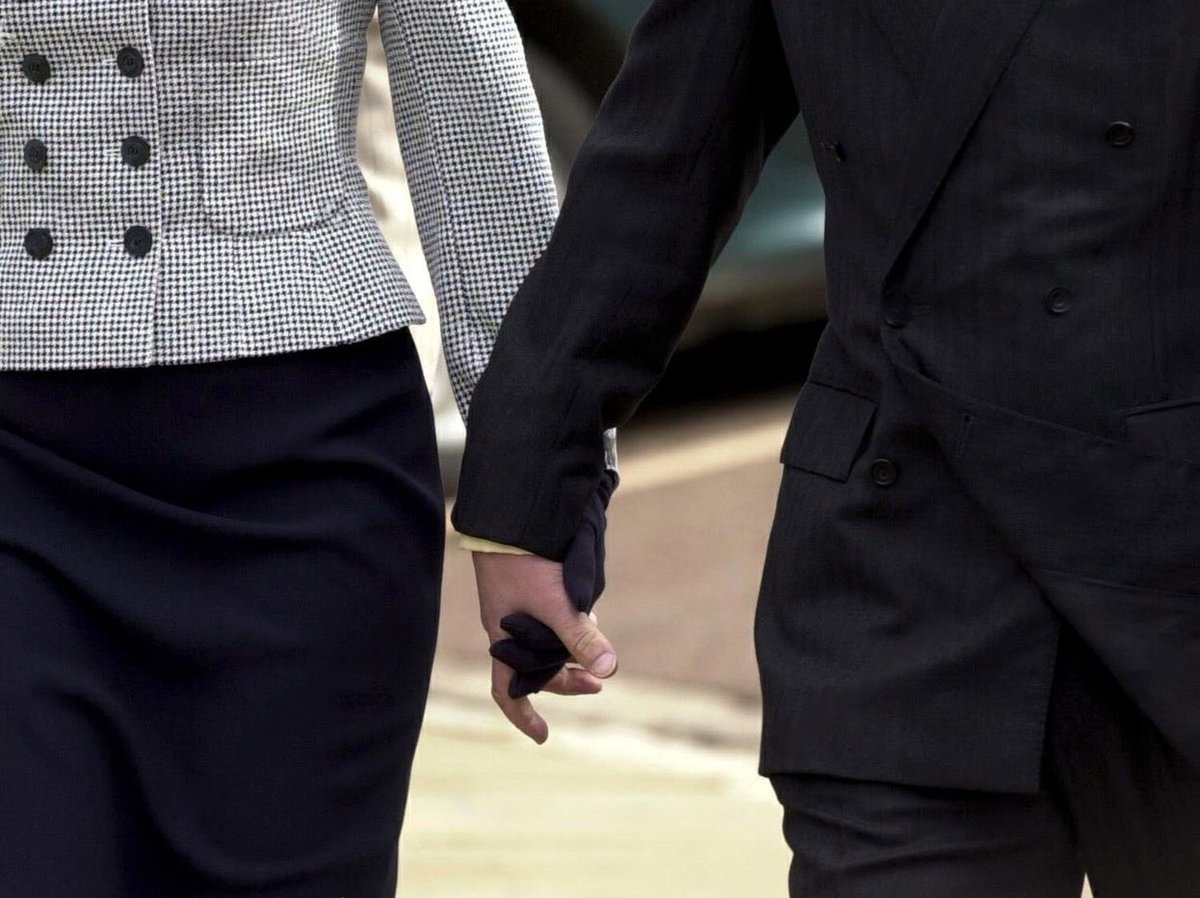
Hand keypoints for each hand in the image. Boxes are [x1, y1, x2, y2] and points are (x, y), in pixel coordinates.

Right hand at [474, 552, 617, 742]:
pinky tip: (588, 613)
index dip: (524, 717)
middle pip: (536, 669)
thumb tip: (608, 672)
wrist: (511, 518)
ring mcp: (516, 610)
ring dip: (570, 650)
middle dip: (566, 680)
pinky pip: (549, 618)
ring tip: (596, 639)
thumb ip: (580, 638)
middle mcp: (507, 630)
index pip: (507, 692)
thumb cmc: (524, 563)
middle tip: (598, 685)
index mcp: (503, 642)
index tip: (544, 736)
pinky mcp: (528, 589)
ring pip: (545, 643)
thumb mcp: (556, 605)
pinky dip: (569, 623)